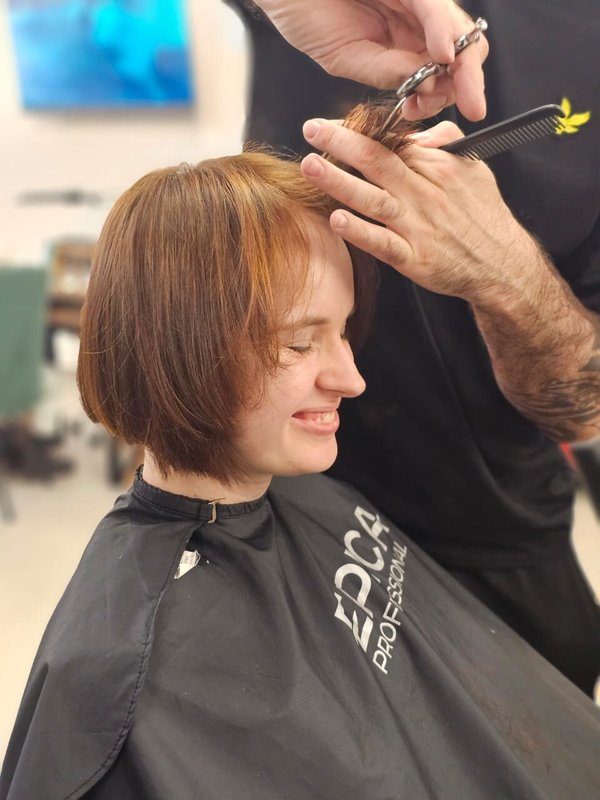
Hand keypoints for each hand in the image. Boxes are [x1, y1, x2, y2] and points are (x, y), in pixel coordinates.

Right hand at [255, 0, 487, 119]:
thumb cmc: (306, 15)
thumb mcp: (348, 59)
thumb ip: (386, 73)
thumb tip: (423, 90)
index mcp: (402, 41)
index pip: (442, 68)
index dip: (453, 91)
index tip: (460, 114)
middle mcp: (414, 20)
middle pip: (461, 50)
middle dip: (469, 81)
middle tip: (470, 107)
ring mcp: (413, 0)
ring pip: (455, 30)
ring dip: (462, 64)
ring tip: (457, 89)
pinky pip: (433, 8)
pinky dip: (441, 32)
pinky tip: (442, 56)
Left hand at [300, 118, 535, 305]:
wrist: (502, 265)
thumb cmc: (484, 217)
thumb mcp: (474, 168)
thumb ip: (445, 143)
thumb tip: (419, 130)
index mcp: (438, 167)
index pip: (392, 142)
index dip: (359, 131)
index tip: (331, 124)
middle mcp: (425, 194)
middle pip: (379, 162)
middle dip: (341, 143)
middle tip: (311, 129)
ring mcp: (417, 227)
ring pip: (374, 199)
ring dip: (339, 182)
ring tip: (311, 166)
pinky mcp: (413, 258)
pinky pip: (383, 243)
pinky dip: (360, 232)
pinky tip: (337, 220)